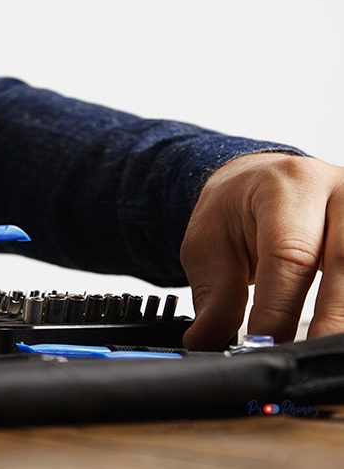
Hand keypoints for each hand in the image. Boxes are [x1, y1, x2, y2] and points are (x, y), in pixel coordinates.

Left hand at [181, 153, 343, 348]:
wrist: (258, 181)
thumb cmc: (235, 211)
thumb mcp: (208, 245)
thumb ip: (214, 295)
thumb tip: (207, 342)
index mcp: (288, 188)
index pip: (290, 254)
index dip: (279, 309)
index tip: (263, 346)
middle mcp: (338, 192)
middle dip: (329, 318)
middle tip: (304, 356)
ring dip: (343, 316)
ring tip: (323, 352)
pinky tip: (335, 336)